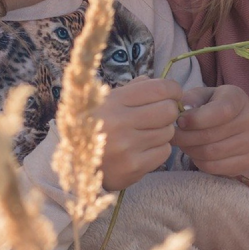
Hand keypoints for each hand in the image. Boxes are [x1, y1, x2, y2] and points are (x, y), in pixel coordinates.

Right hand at [94, 76, 182, 190]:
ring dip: (162, 131)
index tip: (174, 94)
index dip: (173, 89)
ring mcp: (127, 147)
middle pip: (169, 111)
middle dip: (169, 111)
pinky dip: (158, 149)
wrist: (75, 163)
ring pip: (168, 132)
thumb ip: (132, 90)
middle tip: (160, 116)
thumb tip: (156, 81)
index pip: (159, 88)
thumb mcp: (106, 101)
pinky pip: (164, 152)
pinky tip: (144, 149)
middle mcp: (120, 123)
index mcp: (114, 101)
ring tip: (146, 133)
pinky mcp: (134, 167)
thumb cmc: (94, 126)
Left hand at [173, 85, 248, 177]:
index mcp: (238, 98)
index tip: (179, 121)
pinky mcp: (246, 162)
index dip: (196, 119)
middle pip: (211, 135)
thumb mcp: (201, 96)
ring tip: (183, 143)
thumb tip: (183, 112)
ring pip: (210, 153)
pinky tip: (195, 153)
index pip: (221, 111)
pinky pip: (214, 167)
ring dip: (190, 150)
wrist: (232, 124)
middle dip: (186, 137)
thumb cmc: (211, 106)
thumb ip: (191, 100)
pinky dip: (198, 162)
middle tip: (173, 136)